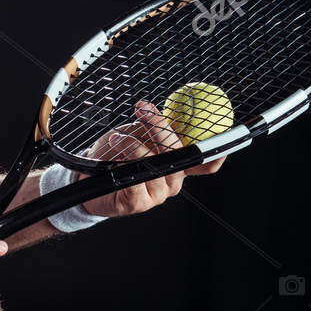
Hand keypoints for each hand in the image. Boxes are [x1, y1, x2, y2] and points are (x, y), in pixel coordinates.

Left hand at [81, 99, 226, 219]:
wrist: (85, 179)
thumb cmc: (114, 155)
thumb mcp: (137, 135)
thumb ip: (156, 128)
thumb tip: (168, 107)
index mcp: (179, 166)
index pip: (207, 163)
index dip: (218, 152)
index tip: (225, 132)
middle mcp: (173, 182)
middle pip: (178, 154)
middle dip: (160, 128)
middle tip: (144, 111)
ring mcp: (157, 195)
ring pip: (154, 162)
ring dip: (133, 144)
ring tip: (117, 137)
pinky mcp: (138, 204)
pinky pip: (136, 175)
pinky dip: (123, 156)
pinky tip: (113, 150)